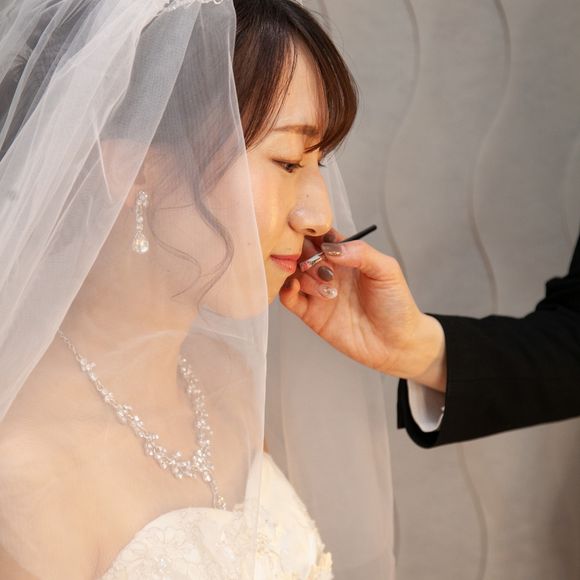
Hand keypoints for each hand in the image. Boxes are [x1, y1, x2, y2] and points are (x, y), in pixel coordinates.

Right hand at [279, 229, 446, 390]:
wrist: (396, 343)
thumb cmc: (396, 304)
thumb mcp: (386, 270)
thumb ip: (360, 252)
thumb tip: (330, 248)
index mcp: (345, 255)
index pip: (319, 234)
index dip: (311, 229)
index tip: (308, 229)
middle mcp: (328, 271)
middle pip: (301, 251)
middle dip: (305, 253)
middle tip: (323, 267)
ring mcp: (317, 292)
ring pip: (293, 273)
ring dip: (304, 274)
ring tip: (328, 288)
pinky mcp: (311, 314)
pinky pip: (289, 299)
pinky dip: (286, 290)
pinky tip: (297, 288)